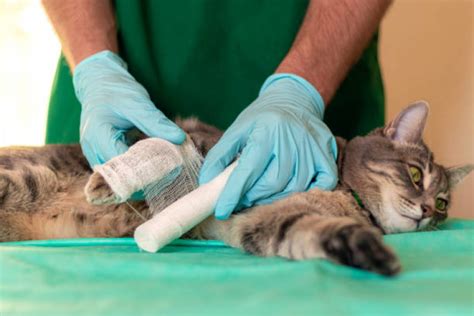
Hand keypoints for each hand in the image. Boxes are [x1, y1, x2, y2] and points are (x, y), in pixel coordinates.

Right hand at [73, 50, 185, 165]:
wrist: (99, 82)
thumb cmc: (116, 90)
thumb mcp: (138, 102)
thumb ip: (157, 122)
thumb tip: (180, 139)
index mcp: (98, 135)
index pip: (122, 165)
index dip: (145, 169)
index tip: (169, 167)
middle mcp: (92, 149)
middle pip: (120, 175)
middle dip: (145, 176)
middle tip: (170, 171)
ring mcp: (95, 154)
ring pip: (119, 176)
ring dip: (141, 174)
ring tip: (164, 170)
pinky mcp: (102, 155)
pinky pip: (119, 169)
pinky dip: (136, 168)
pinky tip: (153, 164)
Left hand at [199, 74, 337, 218]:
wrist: (294, 98)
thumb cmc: (262, 117)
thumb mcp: (237, 129)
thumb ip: (220, 155)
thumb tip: (207, 181)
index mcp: (266, 132)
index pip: (248, 171)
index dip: (233, 193)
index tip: (222, 211)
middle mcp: (291, 140)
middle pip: (271, 184)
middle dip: (252, 197)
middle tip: (241, 199)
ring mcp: (312, 149)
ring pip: (293, 187)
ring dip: (273, 197)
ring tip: (260, 194)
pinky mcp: (327, 155)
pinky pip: (321, 184)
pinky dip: (305, 192)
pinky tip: (289, 189)